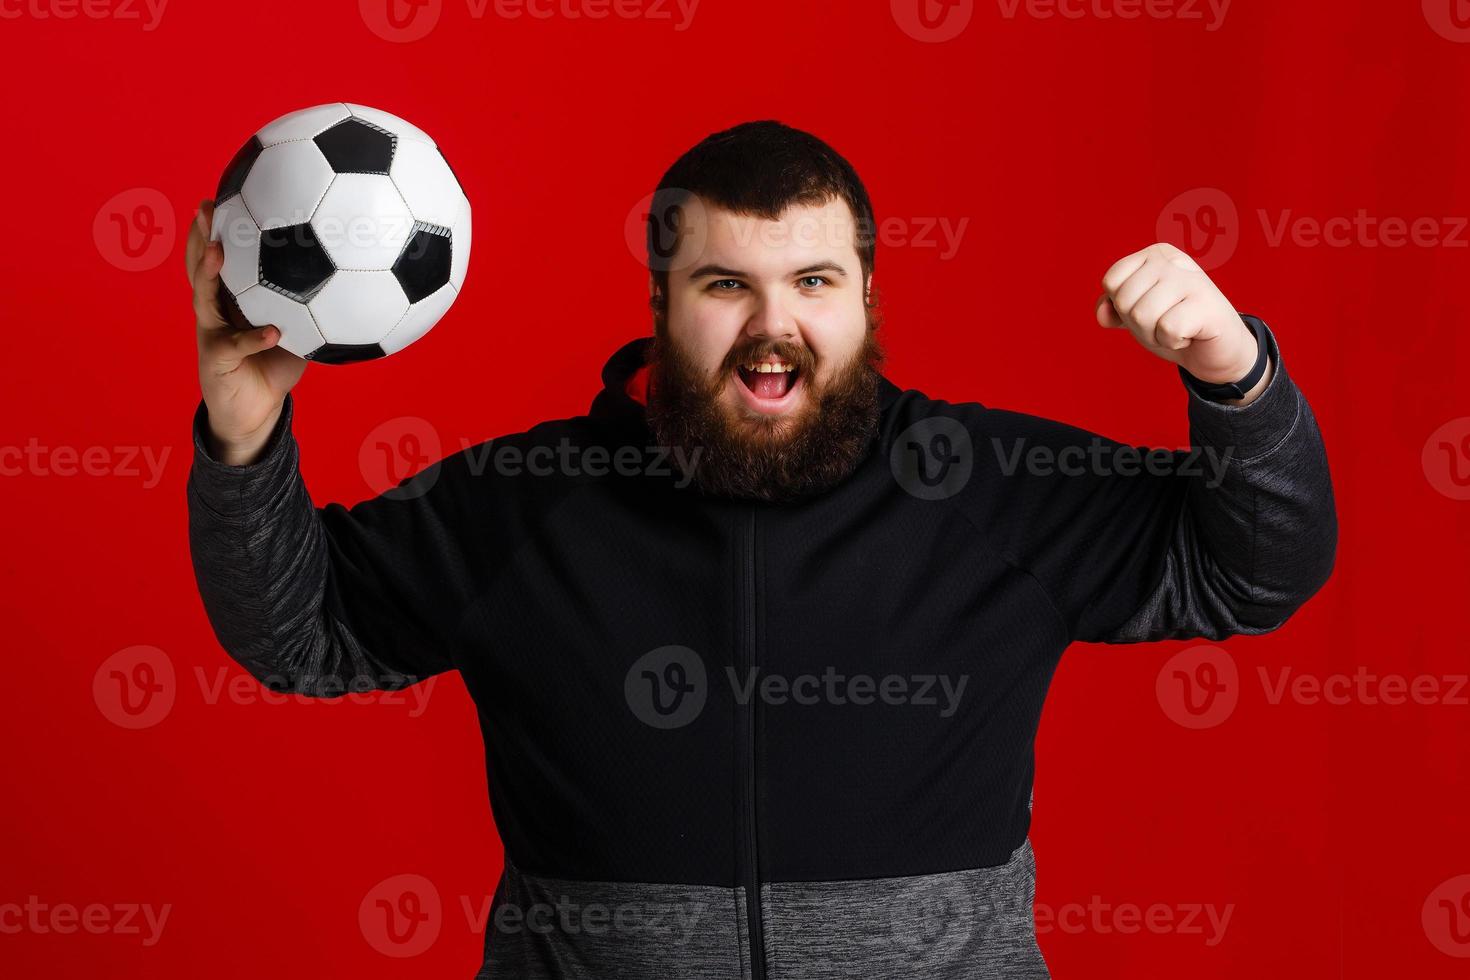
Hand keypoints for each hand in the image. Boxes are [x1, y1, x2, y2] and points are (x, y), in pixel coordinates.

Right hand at [187, 199, 307, 464]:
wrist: (255, 411)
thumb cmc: (275, 364)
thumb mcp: (299, 328)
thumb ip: (316, 301)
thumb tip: (356, 272)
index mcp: (231, 296)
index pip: (221, 255)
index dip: (219, 226)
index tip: (224, 192)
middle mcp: (216, 309)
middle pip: (200, 266)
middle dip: (201, 235)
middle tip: (206, 207)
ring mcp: (212, 333)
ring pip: (204, 298)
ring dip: (210, 274)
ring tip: (220, 252)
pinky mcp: (217, 361)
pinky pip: (236, 346)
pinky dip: (254, 338)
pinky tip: (271, 331)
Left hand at [1095, 243, 1268, 402]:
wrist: (1218, 348)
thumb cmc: (1176, 324)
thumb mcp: (1138, 314)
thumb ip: (1114, 309)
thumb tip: (1102, 313)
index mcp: (1156, 254)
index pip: (1112, 281)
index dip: (1123, 307)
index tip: (1152, 309)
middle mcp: (1173, 260)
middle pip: (1124, 301)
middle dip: (1139, 324)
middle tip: (1166, 322)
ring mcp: (1192, 279)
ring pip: (1141, 316)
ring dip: (1156, 335)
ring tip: (1178, 328)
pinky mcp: (1206, 304)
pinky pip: (1166, 329)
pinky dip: (1174, 342)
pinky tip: (1191, 334)